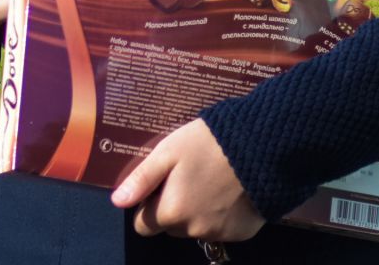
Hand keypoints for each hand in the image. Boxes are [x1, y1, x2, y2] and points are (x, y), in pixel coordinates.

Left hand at [112, 119, 265, 241]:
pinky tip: (227, 192)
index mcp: (171, 212)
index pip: (143, 226)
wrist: (261, 148)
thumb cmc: (207, 145)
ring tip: (207, 182)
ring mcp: (220, 234)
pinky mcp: (242, 234)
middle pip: (170, 227)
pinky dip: (219, 216)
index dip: (147, 206)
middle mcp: (194, 230)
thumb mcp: (167, 154)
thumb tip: (117, 202)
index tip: (160, 186)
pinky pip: (220, 229)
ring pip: (194, 229)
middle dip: (172, 208)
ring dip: (195, 213)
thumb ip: (141, 180)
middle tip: (185, 179)